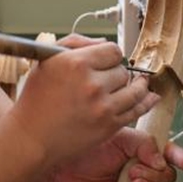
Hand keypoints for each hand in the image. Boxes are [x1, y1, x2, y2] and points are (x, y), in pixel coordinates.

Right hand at [10, 35, 159, 166]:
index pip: (113, 51)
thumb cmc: (36, 99)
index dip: (111, 56)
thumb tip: (104, 43)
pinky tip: (150, 97)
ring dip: (137, 87)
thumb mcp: (48, 60)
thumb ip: (77, 43)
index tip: (106, 62)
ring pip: (135, 90)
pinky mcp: (109, 126)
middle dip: (117, 74)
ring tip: (139, 85)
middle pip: (123, 71)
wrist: (31, 138)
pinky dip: (145, 102)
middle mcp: (92, 84)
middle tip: (108, 80)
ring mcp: (103, 107)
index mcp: (76, 63)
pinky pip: (136, 110)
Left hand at [35, 127, 182, 181]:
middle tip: (133, 171)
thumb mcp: (116, 136)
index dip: (178, 156)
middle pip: (167, 176)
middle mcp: (139, 170)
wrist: (57, 169)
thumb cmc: (82, 147)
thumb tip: (163, 161)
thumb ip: (144, 144)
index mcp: (139, 150)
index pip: (167, 153)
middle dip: (157, 174)